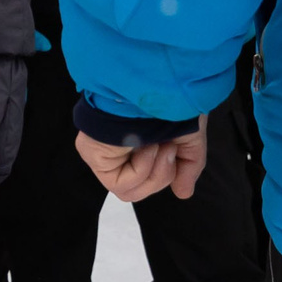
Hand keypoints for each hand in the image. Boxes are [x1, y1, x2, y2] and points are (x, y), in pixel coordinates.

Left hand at [76, 117, 209, 202]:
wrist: (158, 88)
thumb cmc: (172, 105)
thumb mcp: (189, 139)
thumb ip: (188, 166)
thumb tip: (183, 193)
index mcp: (136, 145)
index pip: (147, 179)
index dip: (166, 174)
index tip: (176, 150)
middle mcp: (117, 151)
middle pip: (139, 190)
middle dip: (163, 174)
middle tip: (168, 147)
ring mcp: (103, 155)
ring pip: (130, 191)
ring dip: (155, 172)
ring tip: (159, 145)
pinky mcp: (93, 155)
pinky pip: (120, 184)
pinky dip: (141, 169)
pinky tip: (146, 146)